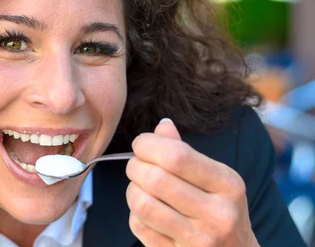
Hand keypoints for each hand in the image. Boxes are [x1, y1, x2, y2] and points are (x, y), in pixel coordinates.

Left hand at [125, 119, 259, 246]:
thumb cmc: (222, 211)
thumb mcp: (216, 179)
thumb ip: (185, 151)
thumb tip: (162, 125)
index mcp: (228, 185)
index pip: (176, 156)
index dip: (148, 144)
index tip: (142, 145)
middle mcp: (217, 214)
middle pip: (155, 179)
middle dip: (135, 166)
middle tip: (137, 165)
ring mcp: (197, 240)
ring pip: (142, 203)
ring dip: (132, 189)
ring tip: (140, 187)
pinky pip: (138, 226)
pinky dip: (135, 213)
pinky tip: (147, 210)